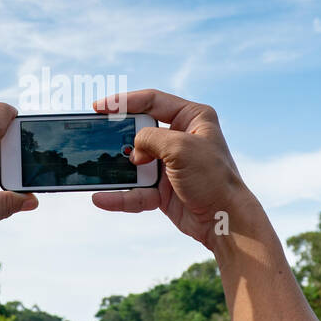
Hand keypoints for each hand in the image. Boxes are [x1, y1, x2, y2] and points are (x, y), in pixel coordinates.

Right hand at [90, 89, 254, 251]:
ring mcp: (170, 165)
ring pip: (134, 164)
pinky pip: (136, 191)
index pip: (152, 101)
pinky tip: (102, 198)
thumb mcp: (180, 147)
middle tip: (96, 138)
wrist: (225, 219)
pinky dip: (120, 196)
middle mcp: (180, 138)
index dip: (125, 102)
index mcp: (192, 118)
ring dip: (117, 169)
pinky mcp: (163, 190)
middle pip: (139, 131)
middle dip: (119, 138)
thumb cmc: (212, 178)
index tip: (100, 108)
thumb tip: (133, 150)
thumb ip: (150, 138)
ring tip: (95, 170)